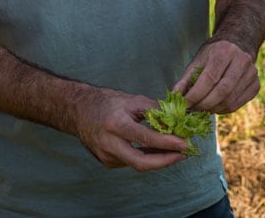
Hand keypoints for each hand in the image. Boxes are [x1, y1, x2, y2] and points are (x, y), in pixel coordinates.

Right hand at [72, 86, 189, 171]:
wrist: (80, 111)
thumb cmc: (108, 103)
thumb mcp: (132, 100)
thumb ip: (155, 111)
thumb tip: (176, 121)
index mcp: (116, 124)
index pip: (145, 138)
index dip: (166, 143)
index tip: (184, 143)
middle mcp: (109, 143)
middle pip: (141, 162)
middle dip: (166, 160)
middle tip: (184, 154)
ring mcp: (107, 156)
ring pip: (138, 163)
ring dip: (159, 158)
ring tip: (176, 150)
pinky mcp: (108, 162)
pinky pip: (132, 162)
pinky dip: (147, 157)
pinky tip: (158, 150)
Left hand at [173, 39, 259, 113]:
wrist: (237, 46)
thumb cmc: (213, 54)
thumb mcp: (198, 60)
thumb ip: (186, 79)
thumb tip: (175, 97)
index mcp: (224, 51)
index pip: (210, 77)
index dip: (196, 94)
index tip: (185, 104)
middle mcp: (242, 60)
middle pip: (222, 91)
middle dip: (204, 104)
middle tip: (193, 110)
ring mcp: (252, 73)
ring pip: (230, 100)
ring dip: (213, 109)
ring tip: (201, 109)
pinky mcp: (256, 84)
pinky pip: (238, 104)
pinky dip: (223, 110)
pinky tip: (214, 107)